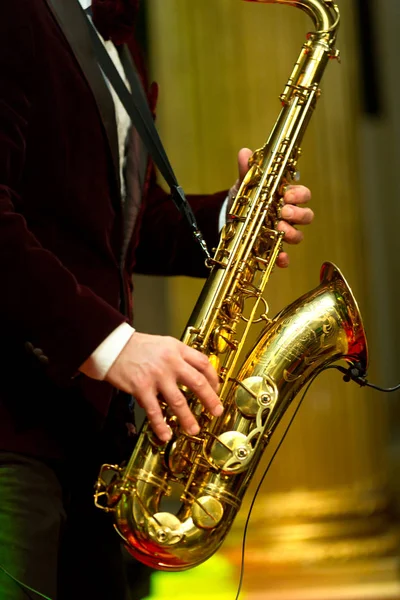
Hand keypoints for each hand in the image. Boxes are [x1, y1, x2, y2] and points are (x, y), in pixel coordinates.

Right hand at [105, 332, 222, 441]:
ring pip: (179, 401)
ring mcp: (157, 376)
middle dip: (210, 400)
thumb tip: (194, 374)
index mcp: (177, 349)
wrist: (112, 347)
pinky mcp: (142, 388)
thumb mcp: (163, 343)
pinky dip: (161, 425)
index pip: (203, 363)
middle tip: (216, 411)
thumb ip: (179, 356)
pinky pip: (154, 411)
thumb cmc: (137, 346)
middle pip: (197, 383)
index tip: (216, 389)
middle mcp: (170, 362)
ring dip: (188, 418)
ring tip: (194, 429)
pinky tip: (166, 434)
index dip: (213, 378)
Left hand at [229, 148, 313, 267]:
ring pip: (298, 235)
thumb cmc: (245, 198)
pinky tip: (280, 258)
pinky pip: (284, 255)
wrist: (231, 218)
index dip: (299, 195)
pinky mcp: (273, 248)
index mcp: (285, 197)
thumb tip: (244, 152)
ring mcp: (282, 232)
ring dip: (293, 234)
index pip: (303, 195)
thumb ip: (247, 171)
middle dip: (298, 214)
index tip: (287, 195)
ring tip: (280, 230)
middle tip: (284, 212)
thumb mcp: (245, 185)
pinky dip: (284, 258)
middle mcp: (288, 215)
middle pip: (306, 215)